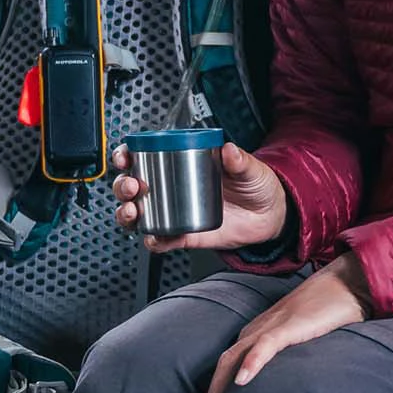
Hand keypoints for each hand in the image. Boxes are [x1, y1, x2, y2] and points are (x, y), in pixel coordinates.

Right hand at [110, 141, 288, 252]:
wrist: (269, 215)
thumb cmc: (255, 184)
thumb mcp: (249, 168)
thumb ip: (239, 160)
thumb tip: (229, 150)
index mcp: (181, 163)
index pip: (145, 156)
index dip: (128, 155)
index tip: (125, 156)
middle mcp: (171, 188)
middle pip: (133, 186)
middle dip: (123, 186)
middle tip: (133, 186)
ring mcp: (175, 212)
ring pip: (139, 214)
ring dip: (127, 213)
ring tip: (134, 212)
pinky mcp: (184, 235)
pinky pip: (161, 241)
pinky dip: (153, 241)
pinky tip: (155, 238)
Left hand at [202, 255, 369, 392]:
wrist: (344, 286)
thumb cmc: (325, 315)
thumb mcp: (300, 344)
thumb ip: (287, 363)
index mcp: (255, 336)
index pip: (227, 368)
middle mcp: (255, 332)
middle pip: (223, 367)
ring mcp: (269, 328)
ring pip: (233, 359)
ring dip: (220, 390)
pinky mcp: (287, 326)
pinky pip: (263, 346)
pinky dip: (250, 364)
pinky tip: (242, 382)